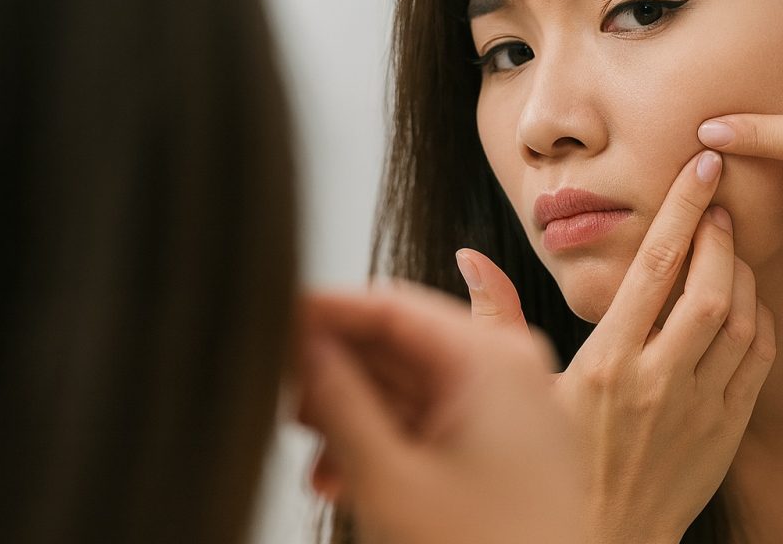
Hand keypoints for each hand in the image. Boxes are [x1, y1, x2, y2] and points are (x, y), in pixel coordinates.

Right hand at [296, 287, 586, 543]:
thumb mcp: (388, 477)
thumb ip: (336, 399)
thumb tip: (301, 344)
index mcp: (492, 359)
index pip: (390, 305)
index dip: (323, 311)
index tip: (269, 317)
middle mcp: (510, 368)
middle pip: (400, 343)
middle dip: (334, 372)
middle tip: (279, 395)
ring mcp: (514, 406)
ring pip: (411, 385)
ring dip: (353, 413)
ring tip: (312, 453)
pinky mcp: (510, 442)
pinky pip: (434, 418)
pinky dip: (386, 438)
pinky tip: (343, 475)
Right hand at [458, 150, 776, 543]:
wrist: (603, 541)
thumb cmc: (553, 464)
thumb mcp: (521, 390)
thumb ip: (495, 317)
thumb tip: (470, 257)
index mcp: (605, 363)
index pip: (655, 266)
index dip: (683, 209)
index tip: (700, 168)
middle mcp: (658, 381)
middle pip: (711, 287)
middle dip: (721, 233)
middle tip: (719, 200)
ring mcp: (699, 409)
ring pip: (742, 321)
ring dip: (743, 273)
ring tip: (730, 245)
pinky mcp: (726, 432)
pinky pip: (759, 361)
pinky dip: (760, 320)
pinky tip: (745, 301)